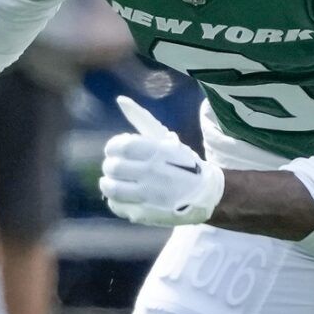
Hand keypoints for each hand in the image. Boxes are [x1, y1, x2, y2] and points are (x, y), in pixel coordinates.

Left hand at [100, 96, 224, 227]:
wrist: (205, 195)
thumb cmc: (183, 163)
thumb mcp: (165, 139)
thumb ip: (141, 119)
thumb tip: (120, 99)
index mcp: (157, 151)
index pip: (120, 146)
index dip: (112, 148)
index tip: (116, 152)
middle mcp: (152, 172)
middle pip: (113, 167)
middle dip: (110, 167)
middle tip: (115, 169)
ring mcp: (149, 195)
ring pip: (111, 188)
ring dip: (108, 184)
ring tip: (113, 183)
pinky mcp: (145, 214)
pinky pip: (117, 206)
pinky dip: (115, 202)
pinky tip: (124, 198)